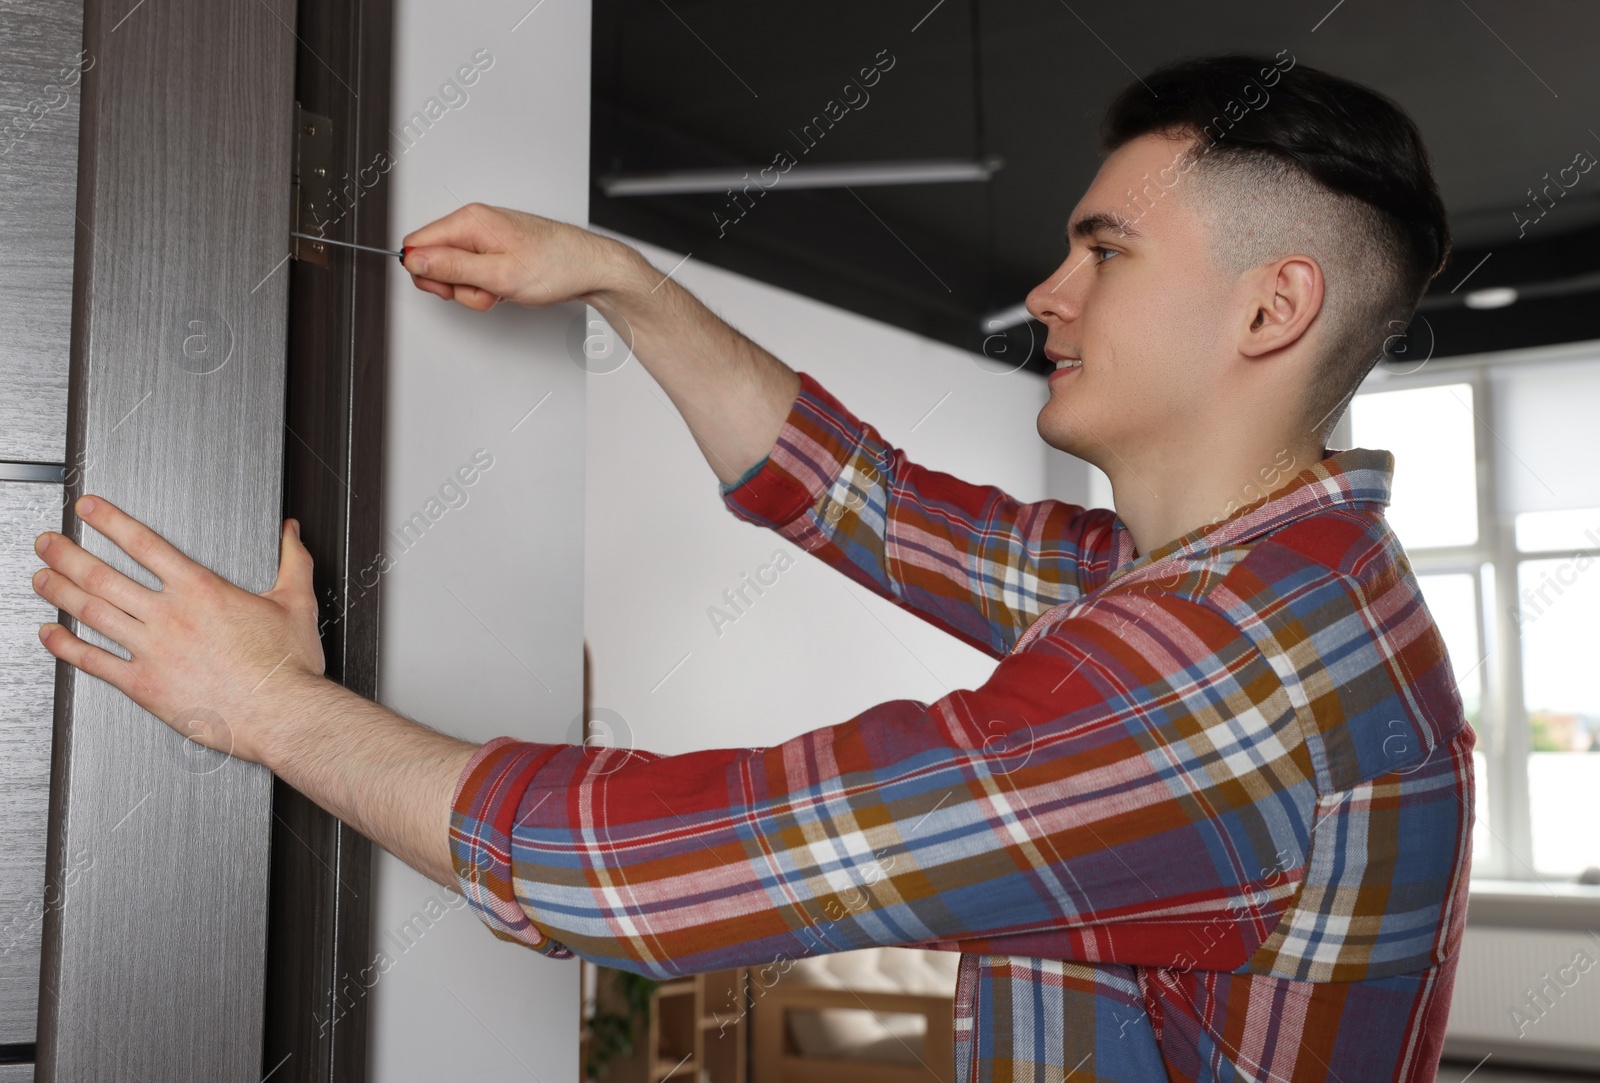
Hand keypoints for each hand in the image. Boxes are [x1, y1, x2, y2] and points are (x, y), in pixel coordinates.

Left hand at [31, 496, 325, 765]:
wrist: (282, 712)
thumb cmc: (286, 666)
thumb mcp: (297, 601)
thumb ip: (293, 561)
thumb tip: (291, 534)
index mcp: (201, 590)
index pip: (144, 543)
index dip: (109, 521)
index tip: (88, 509)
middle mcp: (169, 616)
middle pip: (104, 575)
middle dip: (68, 554)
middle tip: (48, 542)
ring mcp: (152, 650)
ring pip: (92, 613)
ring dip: (59, 592)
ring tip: (41, 577)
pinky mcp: (145, 685)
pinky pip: (94, 661)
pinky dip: (65, 647)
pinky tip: (50, 636)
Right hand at [401, 202, 631, 311]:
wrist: (590, 268)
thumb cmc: (556, 265)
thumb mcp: (498, 274)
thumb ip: (452, 268)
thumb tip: (414, 260)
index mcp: (470, 221)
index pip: (418, 243)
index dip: (426, 272)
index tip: (448, 288)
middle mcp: (476, 224)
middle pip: (436, 260)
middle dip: (455, 285)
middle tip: (483, 290)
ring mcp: (486, 239)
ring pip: (457, 273)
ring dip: (476, 291)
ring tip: (503, 289)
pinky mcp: (497, 252)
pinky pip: (476, 274)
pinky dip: (488, 288)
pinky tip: (508, 288)